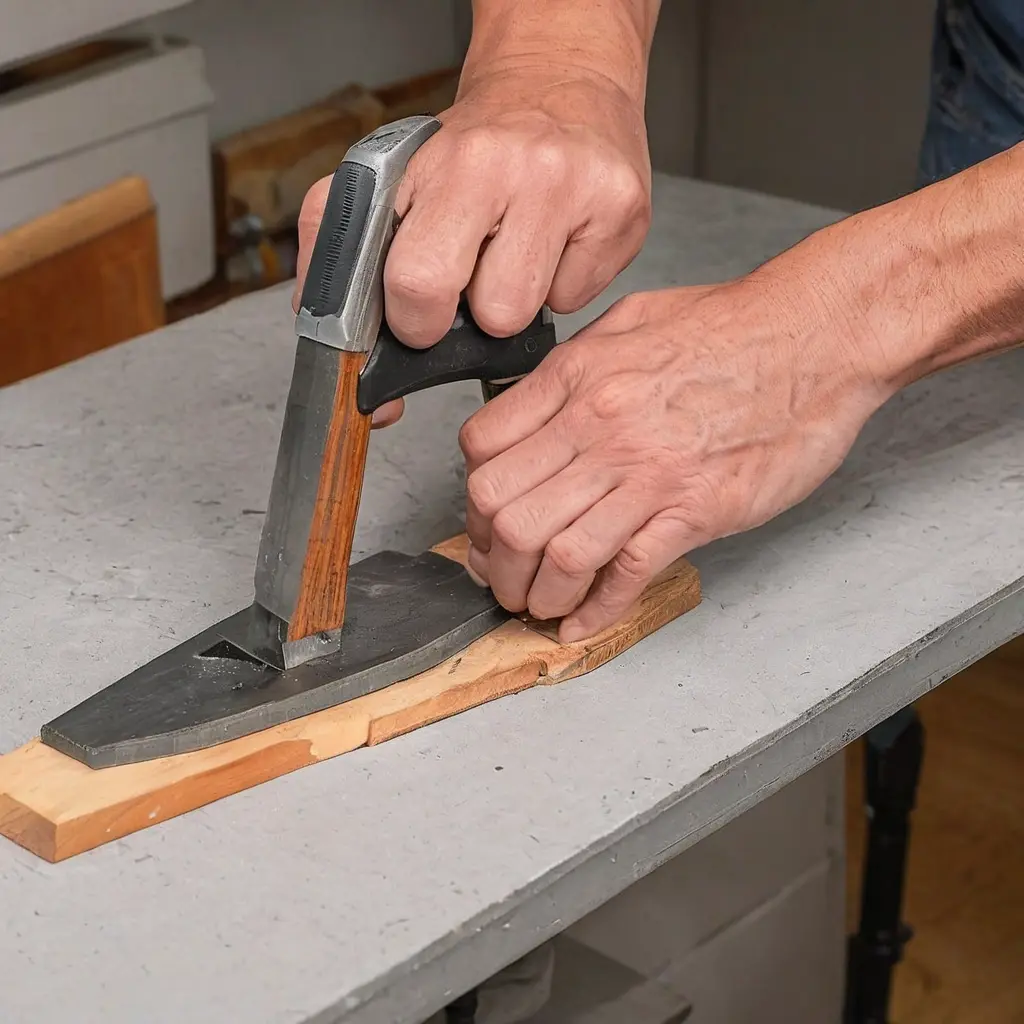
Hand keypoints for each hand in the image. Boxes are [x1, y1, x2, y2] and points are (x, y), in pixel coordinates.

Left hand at [293, 65, 651, 427]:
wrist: (561, 78)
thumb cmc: (477, 142)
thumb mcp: (394, 172)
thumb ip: (338, 241)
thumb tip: (321, 327)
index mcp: (447, 164)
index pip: (416, 282)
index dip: (413, 320)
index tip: (416, 314)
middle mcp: (516, 170)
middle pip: (492, 313)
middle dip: (469, 319)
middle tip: (468, 285)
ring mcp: (578, 190)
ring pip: (531, 314)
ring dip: (513, 299)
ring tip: (514, 252)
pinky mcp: (624, 211)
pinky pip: (575, 301)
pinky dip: (560, 284)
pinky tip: (555, 243)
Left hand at [459, 271, 891, 640]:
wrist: (817, 336)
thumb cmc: (732, 327)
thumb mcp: (632, 320)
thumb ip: (575, 363)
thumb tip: (534, 407)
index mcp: (578, 378)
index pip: (483, 451)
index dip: (474, 499)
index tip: (484, 522)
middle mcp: (601, 427)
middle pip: (506, 513)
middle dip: (493, 561)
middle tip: (501, 578)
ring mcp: (648, 473)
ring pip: (557, 554)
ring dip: (537, 594)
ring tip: (538, 605)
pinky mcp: (695, 510)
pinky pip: (626, 573)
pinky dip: (597, 609)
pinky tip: (582, 623)